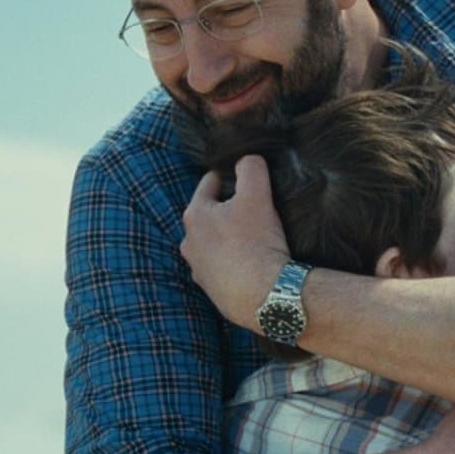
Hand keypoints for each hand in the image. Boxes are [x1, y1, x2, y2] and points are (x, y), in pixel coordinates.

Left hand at [181, 155, 289, 329]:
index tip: (243, 176)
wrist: (264, 295)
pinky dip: (233, 262)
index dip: (227, 176)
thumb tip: (248, 158)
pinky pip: (221, 267)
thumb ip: (251, 168)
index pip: (208, 184)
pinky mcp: (212, 290)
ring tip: (252, 238)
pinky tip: (251, 263)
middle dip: (226, 209)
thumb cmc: (256, 242)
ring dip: (227, 238)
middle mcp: (189, 242)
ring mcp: (199, 269)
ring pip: (213, 243)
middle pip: (208, 215)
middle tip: (252, 208)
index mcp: (195, 215)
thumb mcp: (257, 195)